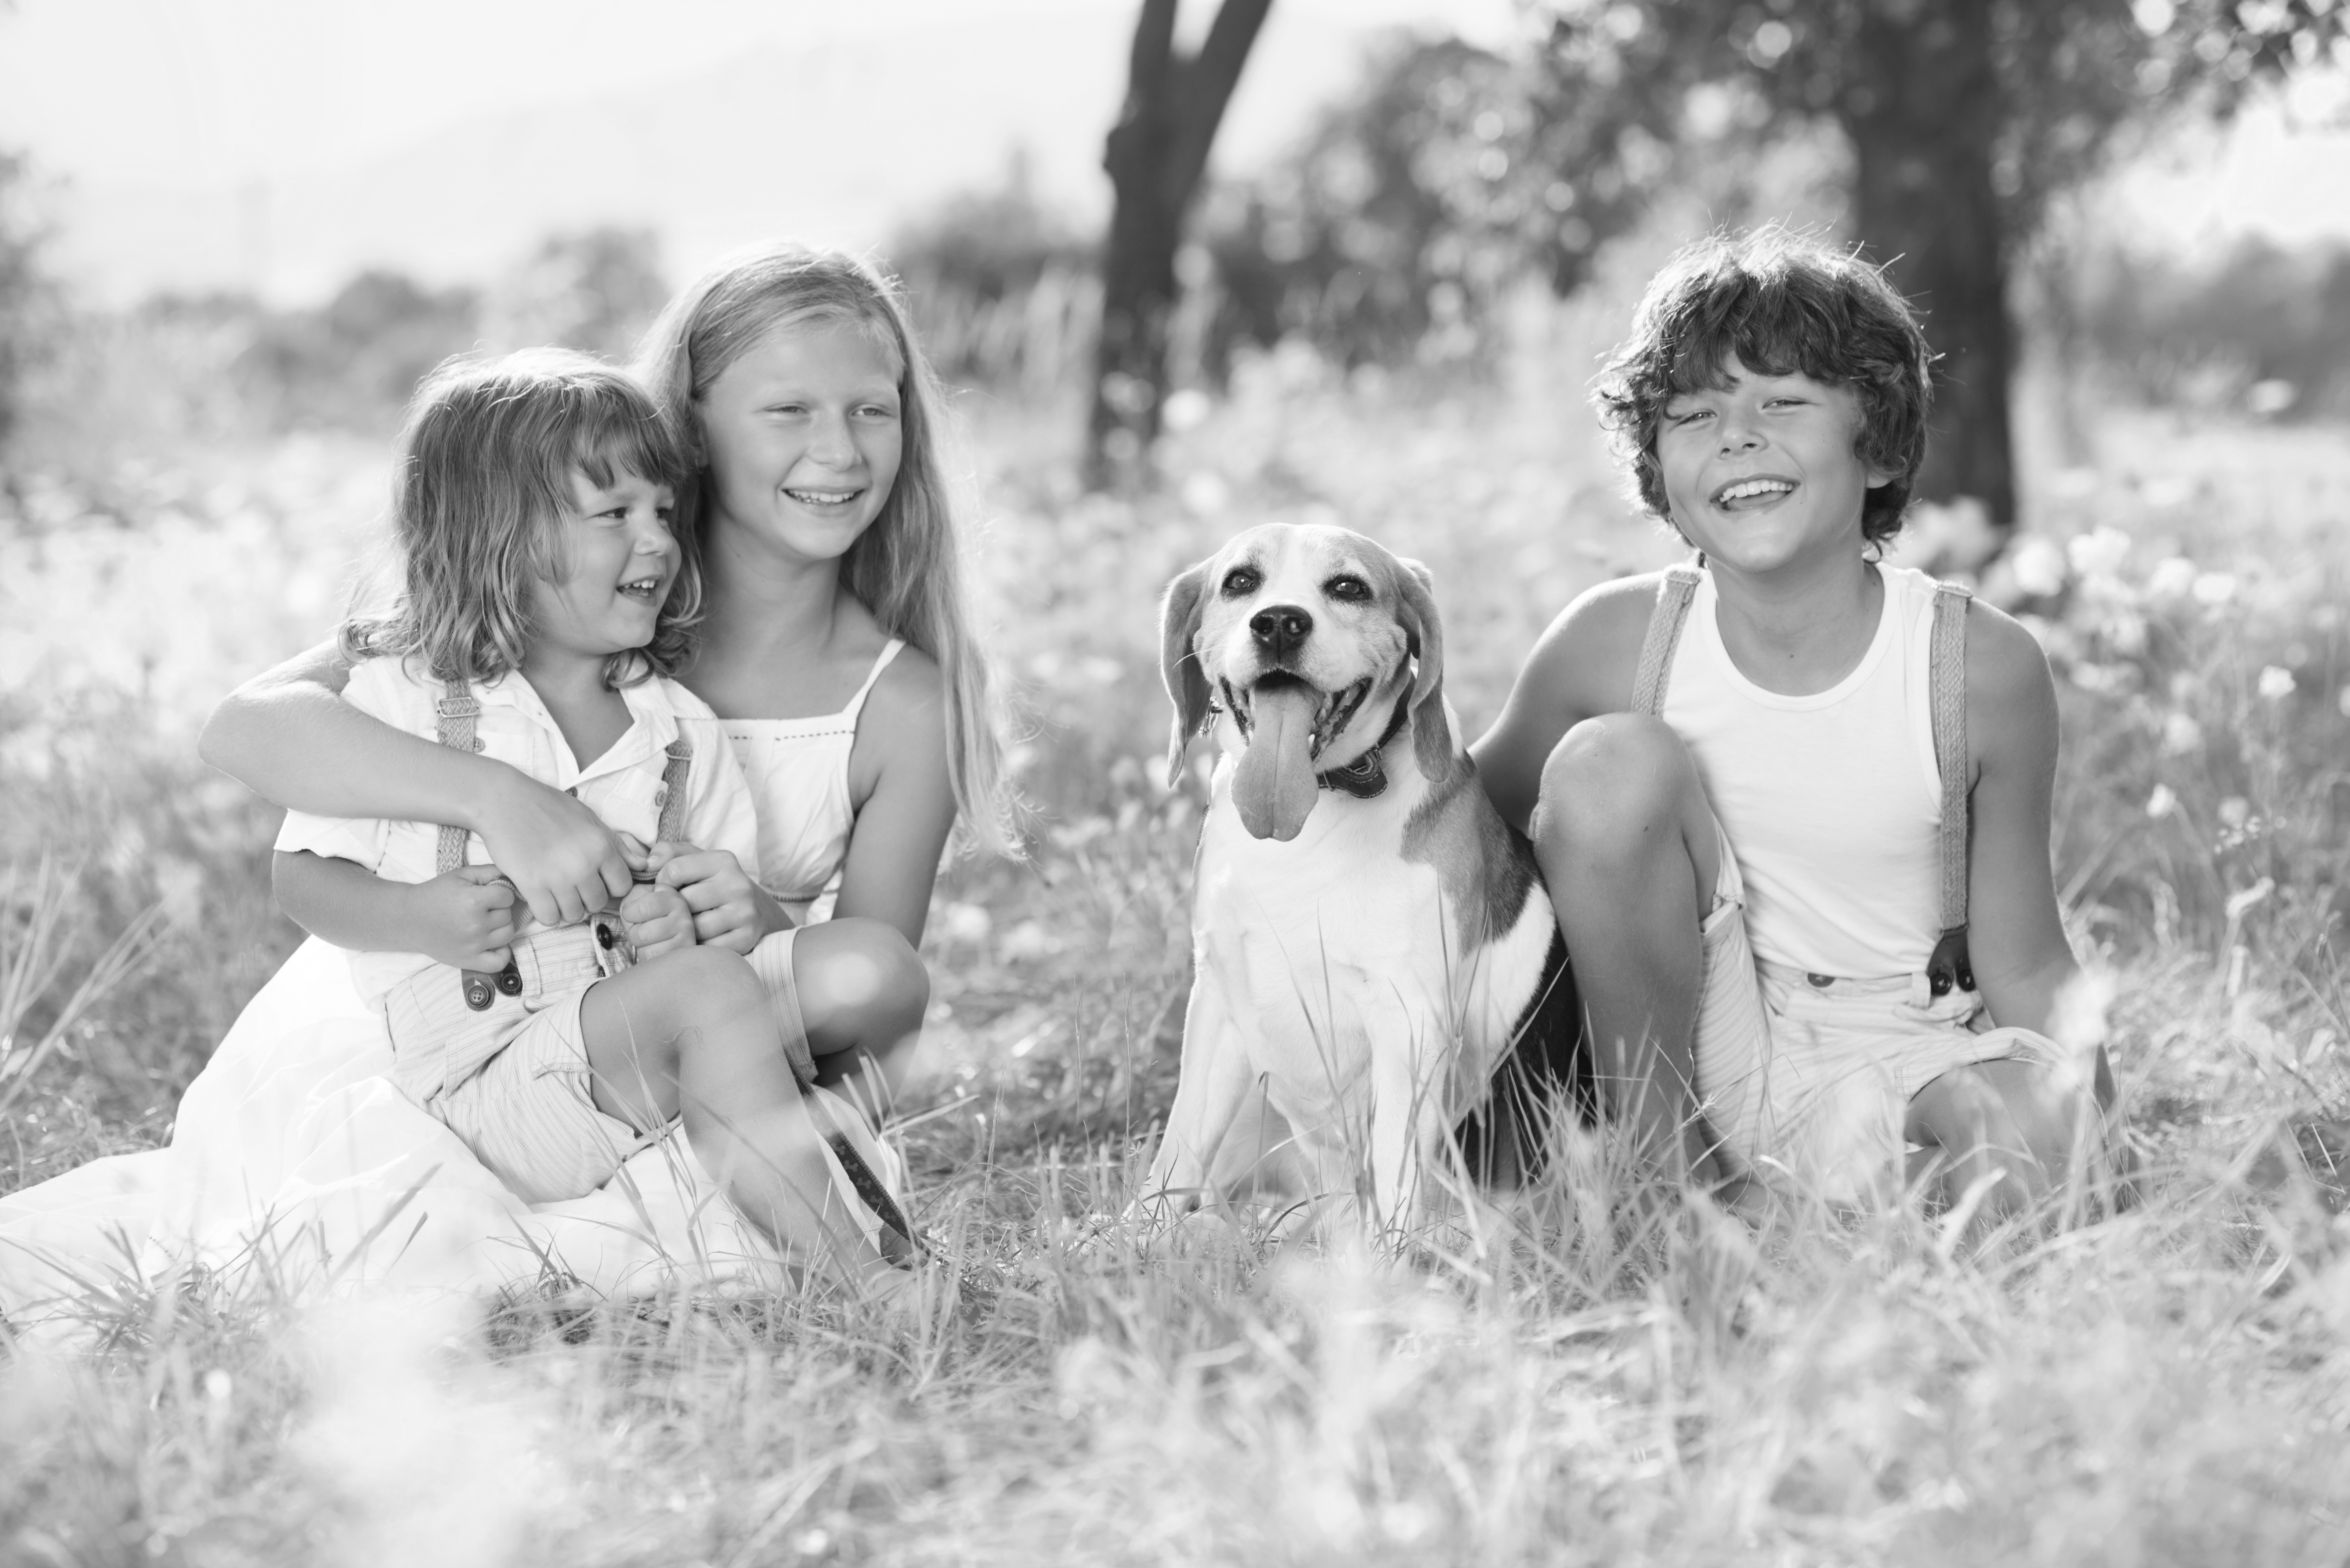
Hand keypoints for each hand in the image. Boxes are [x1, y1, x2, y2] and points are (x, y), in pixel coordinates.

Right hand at [407, 864, 523, 970]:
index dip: (501, 893)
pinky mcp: (468, 961)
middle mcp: (475, 925)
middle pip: (508, 915)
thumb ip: (489, 871)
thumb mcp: (461, 874)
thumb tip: (513, 876)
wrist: (409, 918)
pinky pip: (499, 962)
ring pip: (508, 934)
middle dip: (499, 909)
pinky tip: (493, 943)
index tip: (489, 894)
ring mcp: (473, 945)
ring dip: (501, 927)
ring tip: (485, 922)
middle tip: (482, 908)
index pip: (508, 896)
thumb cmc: (436, 894)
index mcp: (474, 901)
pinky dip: (502, 953)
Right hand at [471, 773, 633, 926]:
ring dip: (567, 908)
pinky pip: (549, 918)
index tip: (597, 881)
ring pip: (574, 914)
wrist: (505, 801)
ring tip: (557, 892)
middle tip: (573, 886)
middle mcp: (583, 864)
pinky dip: (547, 914)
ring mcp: (557, 877)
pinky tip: (542, 899)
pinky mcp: (531, 885)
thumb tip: (643, 864)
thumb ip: (617, 844)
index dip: (610, 887)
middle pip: (597, 903)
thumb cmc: (549, 806)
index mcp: (601, 846)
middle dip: (587, 898)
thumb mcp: (590, 818)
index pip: (622, 886)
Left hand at [619, 881, 696, 962]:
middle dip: (633, 934)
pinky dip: (648, 959)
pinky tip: (655, 949)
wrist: (674, 931)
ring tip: (649, 941)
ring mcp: (686, 940)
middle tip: (641, 930)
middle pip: (642, 934)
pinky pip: (654, 962)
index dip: (629, 913)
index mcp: (671, 899)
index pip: (642, 908)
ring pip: (647, 951)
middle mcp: (683, 918)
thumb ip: (633, 896)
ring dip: (641, 948)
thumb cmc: (652, 914)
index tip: (632, 914)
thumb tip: (628, 909)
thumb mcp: (643, 897)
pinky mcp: (682, 957)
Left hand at [646, 841, 767, 955]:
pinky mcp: (747, 937)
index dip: (662, 883)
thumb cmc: (714, 884)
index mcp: (723, 861)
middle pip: (684, 902)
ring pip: (696, 928)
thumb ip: (668, 854)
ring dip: (685, 930)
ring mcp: (744, 913)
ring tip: (686, 925)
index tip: (666, 889)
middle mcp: (737, 885)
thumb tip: (649, 864)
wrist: (756, 910)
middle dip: (673, 909)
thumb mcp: (695, 860)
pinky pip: (709, 947)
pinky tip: (699, 938)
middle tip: (673, 912)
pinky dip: (698, 946)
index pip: (674, 871)